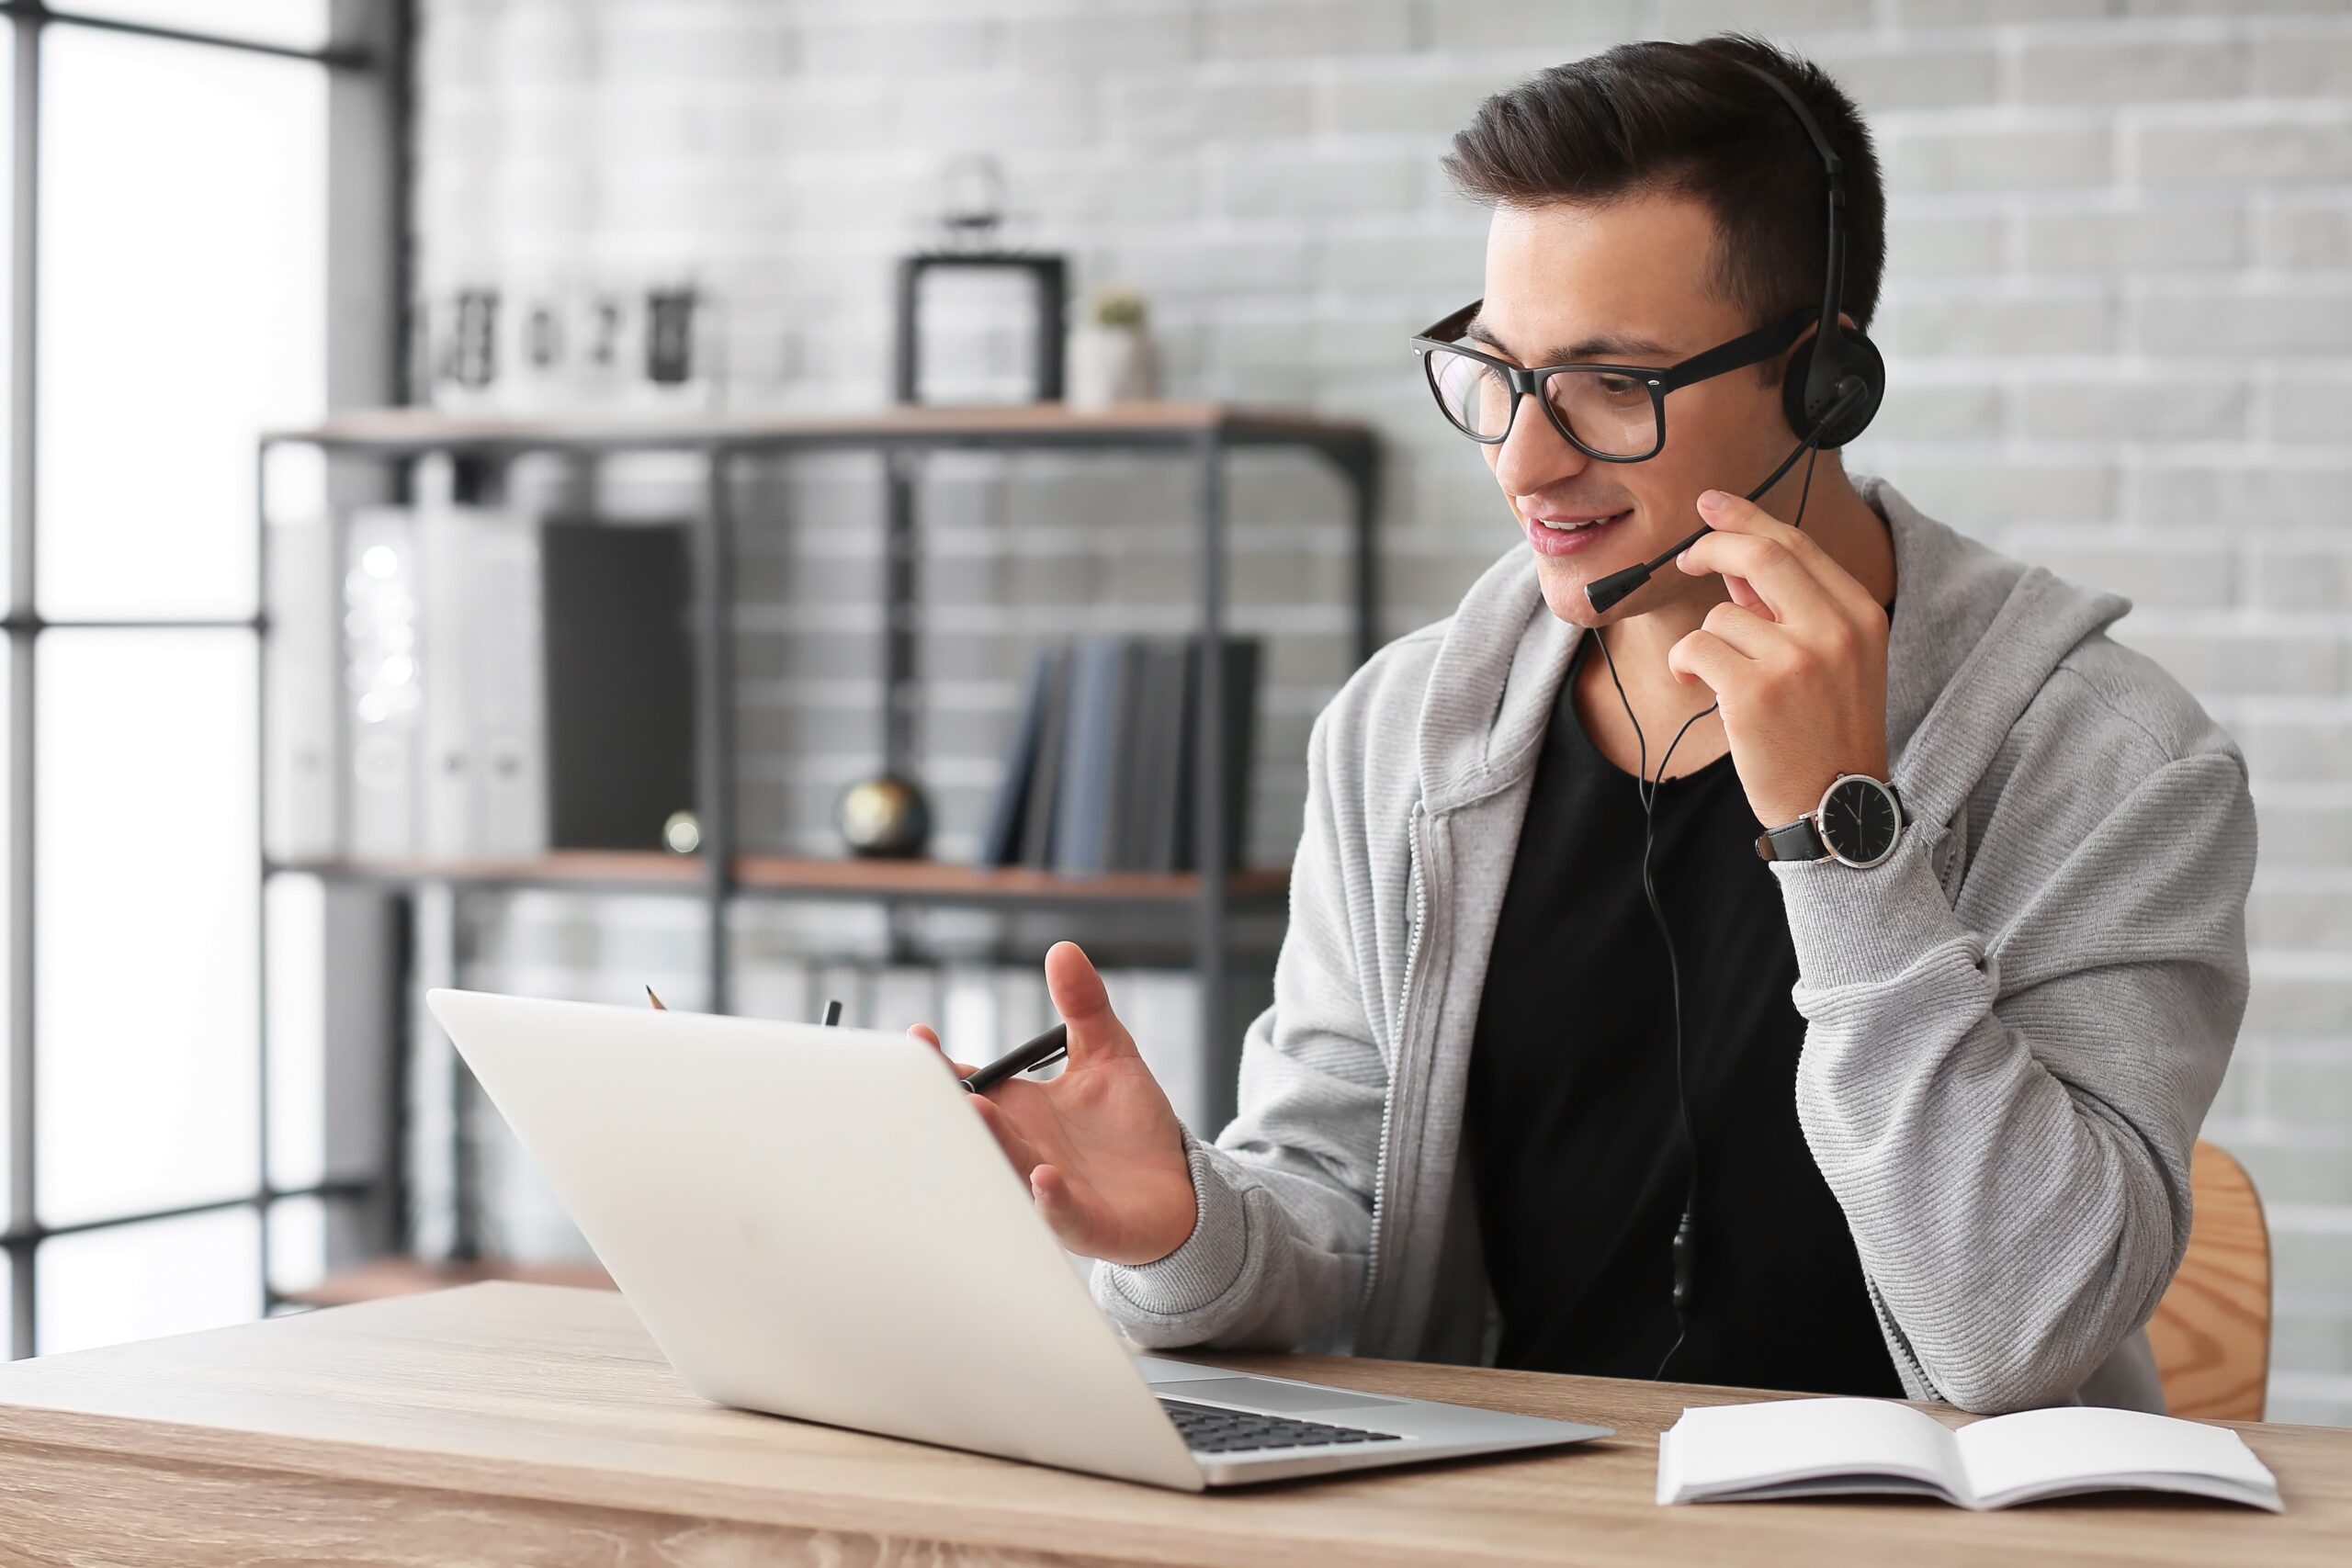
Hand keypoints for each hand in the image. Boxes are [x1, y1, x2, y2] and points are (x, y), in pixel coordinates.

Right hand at [905, 940, 1197, 1265]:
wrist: (1177, 1189)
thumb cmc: (1130, 1127)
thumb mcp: (1108, 1053)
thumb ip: (1084, 1006)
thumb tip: (1063, 950)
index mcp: (1020, 1110)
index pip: (969, 1084)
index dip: (939, 1066)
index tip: (920, 1038)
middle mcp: (1024, 1149)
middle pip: (977, 1127)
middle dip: (953, 1102)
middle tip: (938, 1073)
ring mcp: (1048, 1188)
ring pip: (1010, 1167)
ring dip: (993, 1142)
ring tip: (976, 1112)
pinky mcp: (1084, 1221)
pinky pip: (1059, 1213)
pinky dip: (1049, 1198)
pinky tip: (1045, 1177)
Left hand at [1666, 488, 1890, 827]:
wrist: (1836, 808)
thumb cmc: (1825, 735)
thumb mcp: (1831, 662)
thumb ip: (1788, 611)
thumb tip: (1736, 565)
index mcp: (1860, 615)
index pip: (1798, 544)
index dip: (1748, 518)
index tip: (1713, 505)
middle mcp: (1835, 629)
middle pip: (1760, 554)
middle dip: (1712, 546)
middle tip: (1686, 557)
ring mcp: (1796, 659)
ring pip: (1719, 614)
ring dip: (1706, 644)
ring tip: (1723, 681)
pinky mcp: (1754, 691)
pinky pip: (1694, 647)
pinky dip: (1685, 665)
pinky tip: (1704, 691)